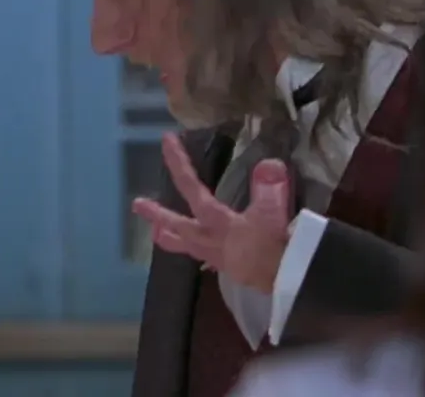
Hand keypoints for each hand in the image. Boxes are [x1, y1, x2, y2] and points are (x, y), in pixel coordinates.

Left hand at [132, 133, 290, 293]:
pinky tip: (201, 252)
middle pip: (178, 226)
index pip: (192, 188)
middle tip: (136, 204)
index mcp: (216, 222)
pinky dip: (197, 251)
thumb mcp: (272, 213)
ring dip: (171, 237)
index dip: (178, 163)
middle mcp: (210, 240)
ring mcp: (219, 257)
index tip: (166, 141)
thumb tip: (267, 163)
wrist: (287, 283)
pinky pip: (206, 258)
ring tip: (156, 234)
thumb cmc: (274, 248)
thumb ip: (269, 186)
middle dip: (158, 214)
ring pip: (188, 246)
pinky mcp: (232, 269)